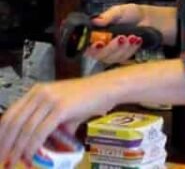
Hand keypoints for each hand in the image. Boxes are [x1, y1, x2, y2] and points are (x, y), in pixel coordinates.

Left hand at [0, 76, 117, 165]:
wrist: (107, 88)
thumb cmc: (86, 100)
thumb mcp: (61, 110)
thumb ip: (47, 124)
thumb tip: (36, 147)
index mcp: (36, 92)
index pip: (10, 114)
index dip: (1, 134)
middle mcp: (39, 93)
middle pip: (13, 122)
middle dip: (5, 144)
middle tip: (3, 160)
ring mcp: (50, 99)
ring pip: (25, 129)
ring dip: (17, 149)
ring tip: (14, 162)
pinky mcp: (61, 108)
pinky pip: (40, 131)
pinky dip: (32, 146)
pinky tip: (29, 155)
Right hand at [85, 4, 145, 65]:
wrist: (146, 18)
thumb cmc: (129, 13)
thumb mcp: (119, 11)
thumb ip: (107, 16)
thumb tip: (95, 21)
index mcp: (96, 35)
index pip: (86, 46)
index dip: (90, 48)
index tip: (99, 43)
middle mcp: (101, 46)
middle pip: (99, 55)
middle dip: (111, 48)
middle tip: (121, 37)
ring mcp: (111, 52)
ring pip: (112, 58)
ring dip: (123, 48)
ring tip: (132, 37)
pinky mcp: (122, 56)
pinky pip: (124, 58)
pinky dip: (131, 49)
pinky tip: (137, 40)